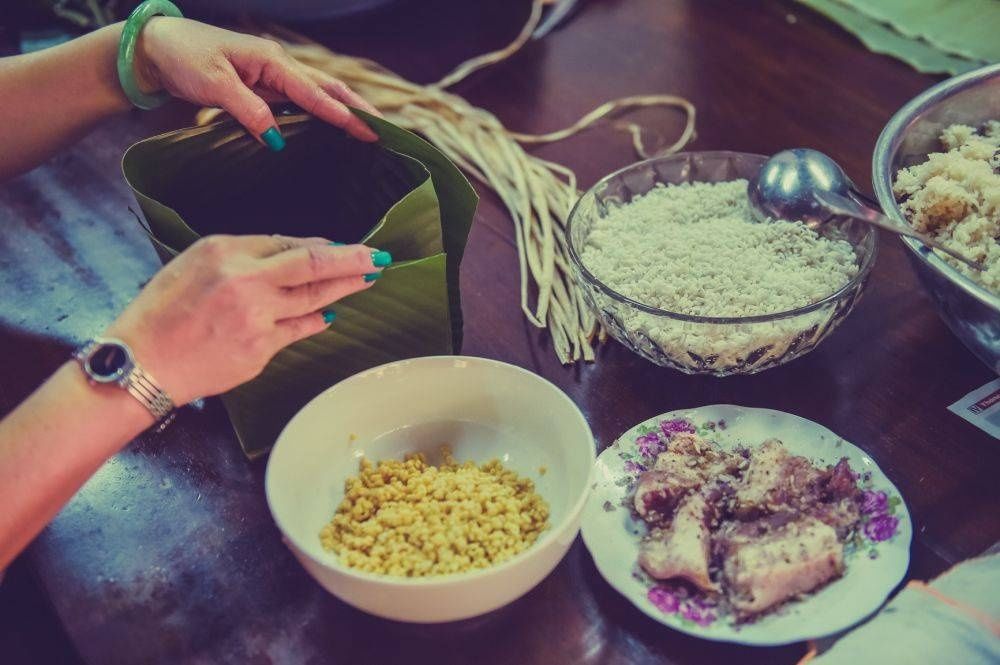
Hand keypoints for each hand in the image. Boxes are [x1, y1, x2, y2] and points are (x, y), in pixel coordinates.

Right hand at [105, 235, 389, 404]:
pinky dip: (316, 320)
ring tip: (368, 279)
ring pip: (313, 298)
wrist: (142, 362)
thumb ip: (242, 256)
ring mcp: (257, 317)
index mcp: (225, 251)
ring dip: (345, 288)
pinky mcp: (261, 349)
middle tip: (379, 256)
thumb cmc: (161, 312)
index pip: (287, 243)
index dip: (322, 246)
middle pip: (313, 265)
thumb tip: (290, 254)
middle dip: (352, 260)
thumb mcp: (193, 264)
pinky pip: (299, 330)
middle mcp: (245, 280)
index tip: (343, 247)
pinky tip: (329, 314)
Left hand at [133, 17, 379, 143]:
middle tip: (383, 133)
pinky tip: (332, 127)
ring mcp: (273, 74)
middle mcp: (279, 65)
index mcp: (271, 60)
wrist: (158, 47)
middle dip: (357, 110)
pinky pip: (301, 101)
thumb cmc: (184, 59)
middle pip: (328, 89)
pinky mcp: (264, 86)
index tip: (367, 132)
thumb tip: (277, 139)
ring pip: (318, 94)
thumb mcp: (214, 85)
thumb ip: (248, 110)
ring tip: (369, 131)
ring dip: (344, 110)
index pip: (314, 93)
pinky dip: (322, 112)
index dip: (341, 114)